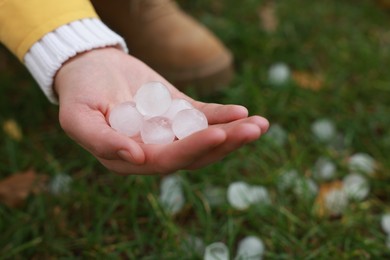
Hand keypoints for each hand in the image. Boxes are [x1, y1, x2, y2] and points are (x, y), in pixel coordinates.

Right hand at [54, 47, 268, 174]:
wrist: (91, 67)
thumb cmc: (79, 92)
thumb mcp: (78, 116)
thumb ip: (101, 140)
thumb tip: (137, 158)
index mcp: (131, 159)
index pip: (167, 160)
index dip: (194, 149)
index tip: (219, 135)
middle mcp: (154, 150)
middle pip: (194, 153)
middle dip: (224, 142)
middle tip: (254, 129)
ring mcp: (168, 132)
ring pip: (204, 138)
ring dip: (233, 133)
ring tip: (260, 125)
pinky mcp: (177, 113)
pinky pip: (202, 117)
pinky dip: (222, 115)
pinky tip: (243, 113)